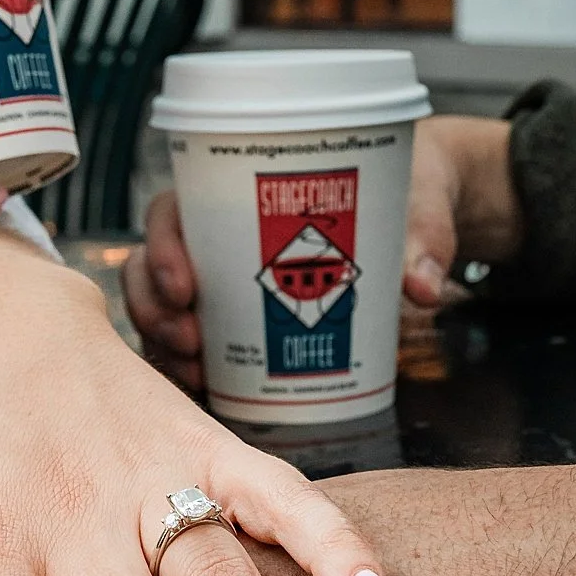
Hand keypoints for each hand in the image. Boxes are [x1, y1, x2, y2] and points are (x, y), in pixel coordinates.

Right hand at [125, 115, 520, 387]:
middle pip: (153, 265)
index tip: (185, 286)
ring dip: (164, 340)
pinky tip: (200, 387)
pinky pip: (188, 338)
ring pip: (162, 305)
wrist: (422, 210)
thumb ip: (422, 239)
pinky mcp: (240, 319)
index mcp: (240, 192)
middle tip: (191, 343)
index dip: (164, 247)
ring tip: (195, 372)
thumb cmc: (406, 188)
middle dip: (156, 308)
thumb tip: (422, 287)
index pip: (173, 211)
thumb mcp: (419, 200)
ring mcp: (223, 280)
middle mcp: (220, 236)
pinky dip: (183, 363)